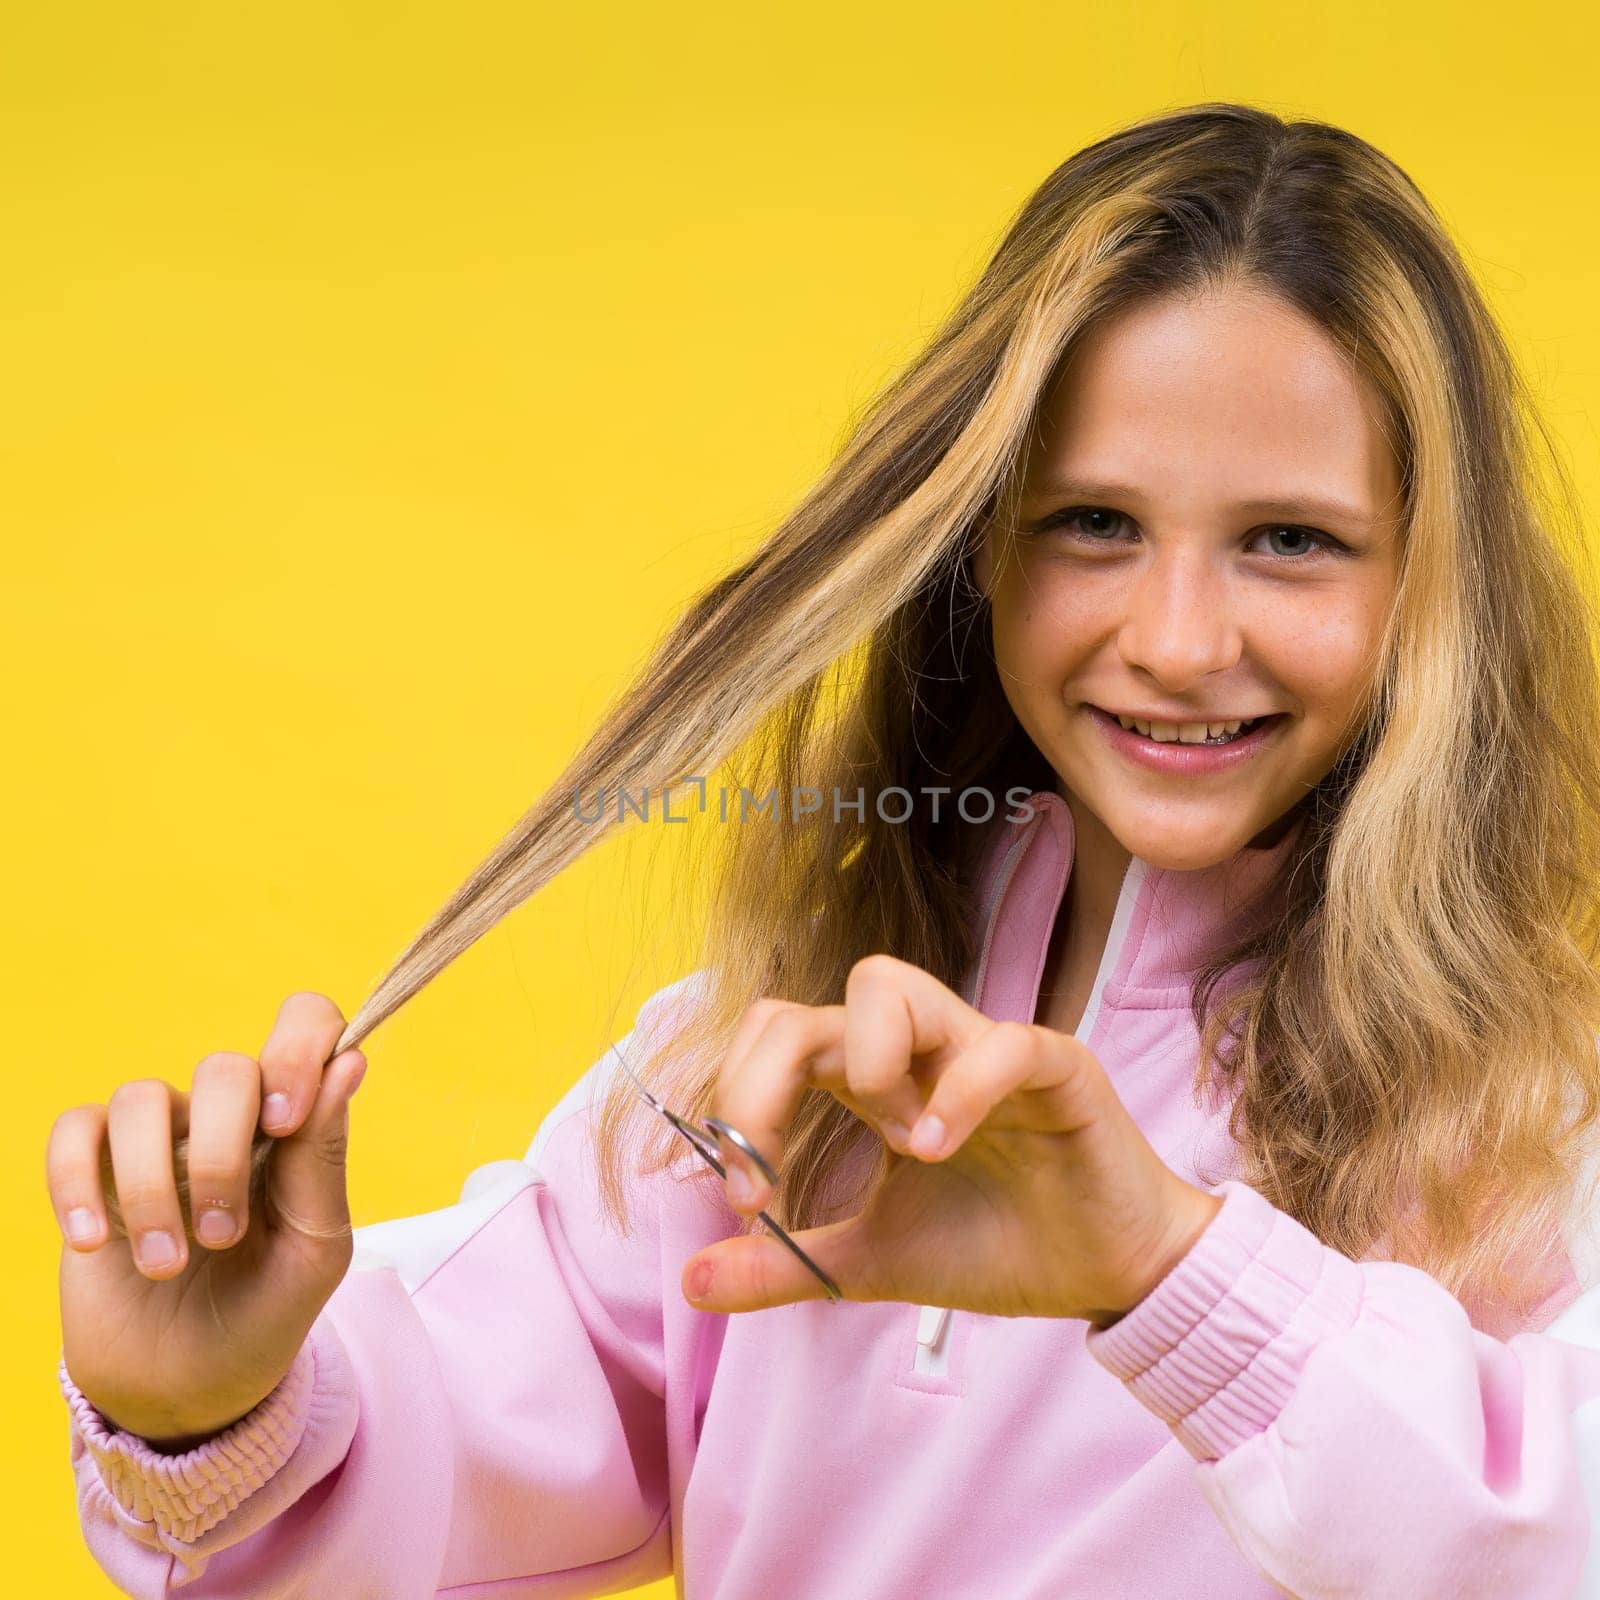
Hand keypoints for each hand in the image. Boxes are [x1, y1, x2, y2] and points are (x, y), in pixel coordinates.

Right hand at [49, 993, 365, 1445]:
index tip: (287, 1120)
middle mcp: (228, 1117)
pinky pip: (75, 1129)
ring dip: (153, 1189)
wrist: (189, 1390)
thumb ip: (323, 1158)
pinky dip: (75, 1181)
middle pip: (224, 1069)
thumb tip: (350, 1061)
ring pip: (143, 1098)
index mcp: (295, 1123)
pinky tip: (94, 1242)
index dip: (299, 1047)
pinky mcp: (93, 1172)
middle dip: (224, 1155)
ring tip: (167, 1264)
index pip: (306, 1025)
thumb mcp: (314, 1249)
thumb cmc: (266, 1310)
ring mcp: (159, 1140)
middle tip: (225, 1236)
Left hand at [679, 955, 1223, 1324]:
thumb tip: (690, 1282)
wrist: (1107, 1276)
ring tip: (894, 1143)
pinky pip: (997, 1043)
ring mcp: (981, 1047)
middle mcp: (917, 1050)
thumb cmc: (997, 1247)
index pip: (776, 1038)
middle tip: (762, 1174)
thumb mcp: (871, 1263)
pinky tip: (940, 1149)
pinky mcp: (1052, 1063)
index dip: (739, 1101)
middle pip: (811, 1004)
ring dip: (865, 1060)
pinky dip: (958, 1091)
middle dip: (762, 1082)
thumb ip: (788, 1266)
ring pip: (889, 983)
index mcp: (872, 1082)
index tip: (740, 1198)